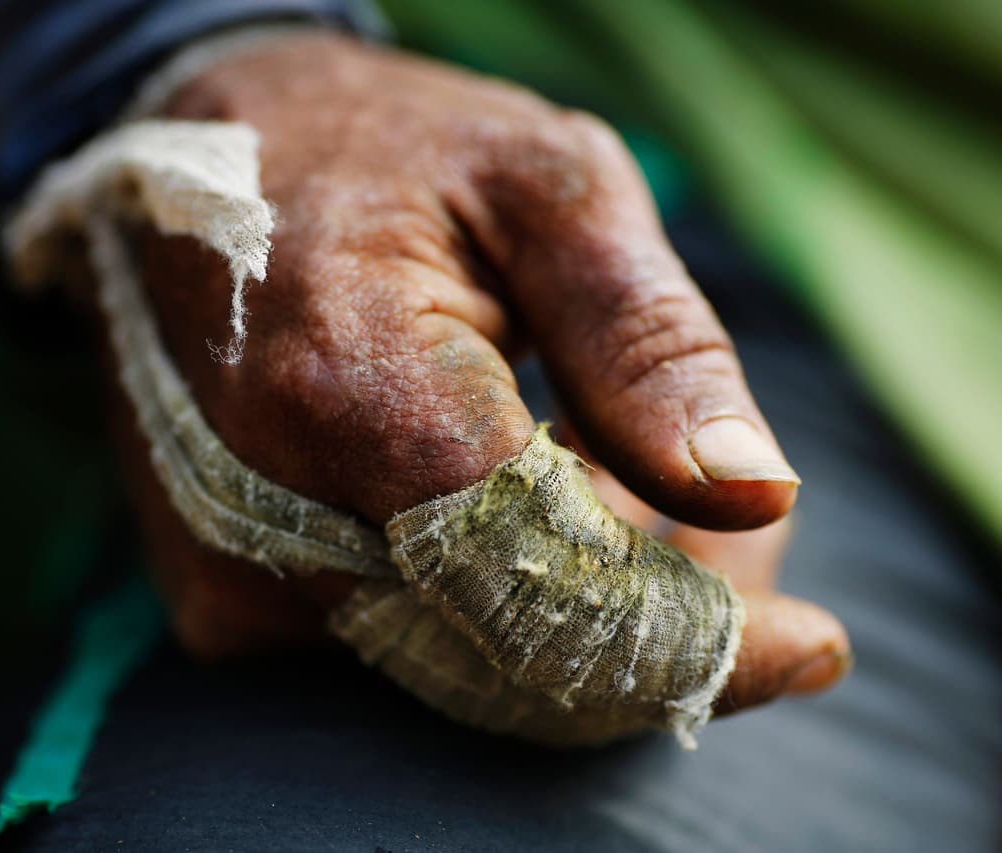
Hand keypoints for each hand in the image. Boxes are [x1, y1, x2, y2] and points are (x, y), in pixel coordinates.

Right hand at [106, 32, 849, 712]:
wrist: (207, 162)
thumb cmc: (387, 154)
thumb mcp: (544, 185)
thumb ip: (645, 341)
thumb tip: (758, 494)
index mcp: (350, 386)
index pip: (544, 576)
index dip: (690, 631)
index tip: (806, 642)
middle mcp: (272, 508)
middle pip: (516, 652)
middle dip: (648, 618)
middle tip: (725, 538)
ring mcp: (234, 568)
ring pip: (467, 667)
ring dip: (571, 606)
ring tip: (608, 483)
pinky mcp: (225, 597)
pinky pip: (401, 648)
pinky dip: (485, 603)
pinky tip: (509, 502)